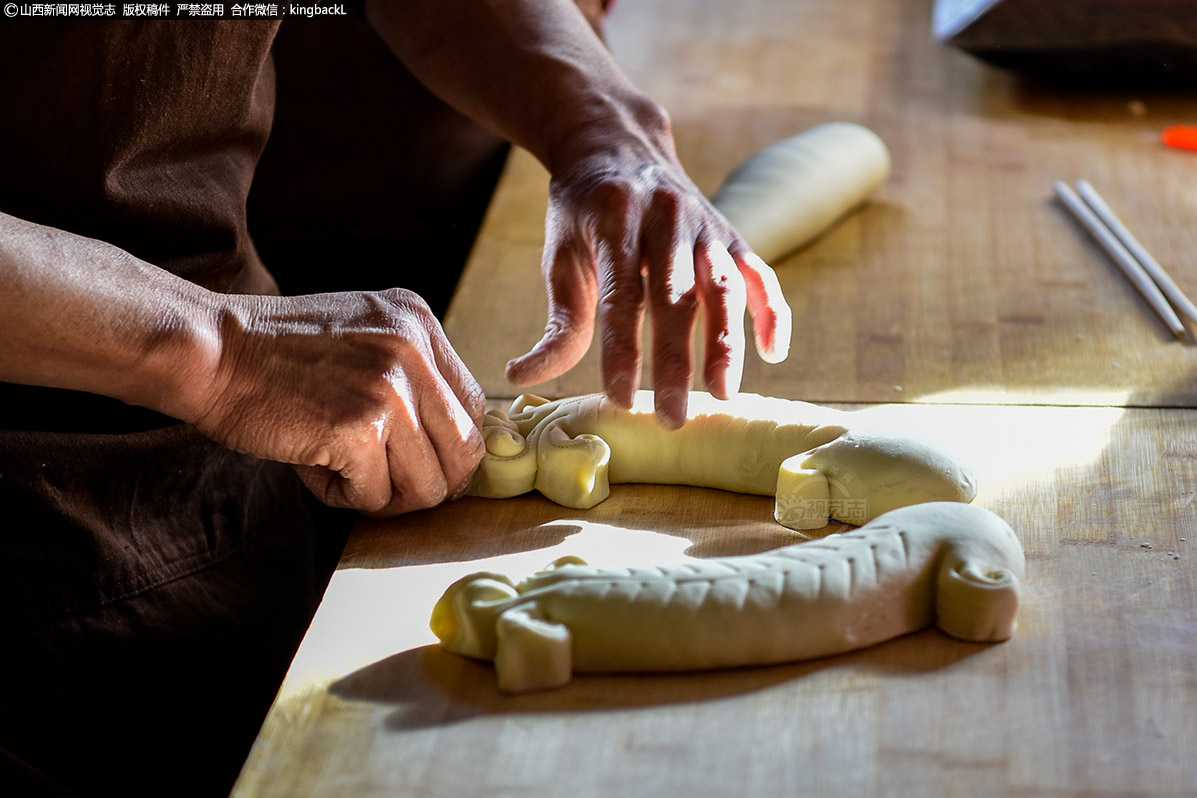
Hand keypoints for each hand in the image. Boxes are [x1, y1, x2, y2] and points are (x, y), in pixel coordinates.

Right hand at [193, 288, 484, 516]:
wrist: (210, 350)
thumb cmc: (274, 354)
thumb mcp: (362, 335)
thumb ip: (408, 372)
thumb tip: (447, 444)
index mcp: (420, 323)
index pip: (473, 407)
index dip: (449, 448)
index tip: (416, 464)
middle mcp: (414, 351)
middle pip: (465, 451)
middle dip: (429, 484)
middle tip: (384, 486)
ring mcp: (389, 389)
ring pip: (429, 484)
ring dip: (385, 496)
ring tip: (342, 474)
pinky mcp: (358, 429)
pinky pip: (378, 496)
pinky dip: (346, 498)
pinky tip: (315, 471)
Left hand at [504, 104, 791, 427]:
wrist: (617, 142)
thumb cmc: (584, 212)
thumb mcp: (560, 255)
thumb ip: (557, 320)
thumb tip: (521, 377)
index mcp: (616, 219)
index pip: (622, 297)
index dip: (623, 350)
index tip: (621, 398)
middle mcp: (667, 217)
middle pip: (676, 299)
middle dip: (675, 362)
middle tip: (673, 418)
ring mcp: (705, 225)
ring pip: (722, 287)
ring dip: (726, 343)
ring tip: (723, 394)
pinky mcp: (730, 234)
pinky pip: (759, 273)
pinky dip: (771, 311)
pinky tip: (774, 353)